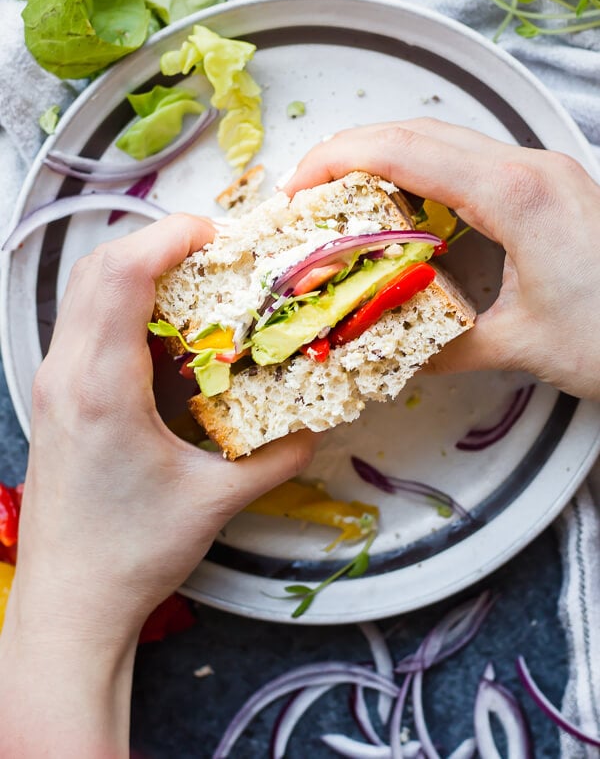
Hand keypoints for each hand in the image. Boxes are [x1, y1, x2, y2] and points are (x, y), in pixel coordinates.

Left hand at [0, 213, 314, 757]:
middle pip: (96, 266)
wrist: (71, 599)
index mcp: (102, 388)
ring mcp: (54, 383)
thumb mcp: (216, 501)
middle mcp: (67, 373)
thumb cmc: (132, 553)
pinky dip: (125, 306)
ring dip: (138, 272)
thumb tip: (317, 420)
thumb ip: (278, 455)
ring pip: (86, 290)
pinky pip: (85, 323)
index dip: (169, 238)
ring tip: (195, 287)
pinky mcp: (57, 397)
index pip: (122, 275)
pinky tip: (168, 337)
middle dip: (156, 244)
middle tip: (214, 256)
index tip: (216, 234)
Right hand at [285, 118, 599, 400]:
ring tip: (342, 199)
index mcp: (517, 195)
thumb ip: (443, 345)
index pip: (406, 150)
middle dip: (351, 153)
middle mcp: (529, 167)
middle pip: (419, 132)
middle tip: (306, 193)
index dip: (338, 160)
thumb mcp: (522, 347)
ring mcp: (543, 172)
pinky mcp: (549, 188)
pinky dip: (422, 175)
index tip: (294, 188)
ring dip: (386, 160)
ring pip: (444, 141)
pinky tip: (403, 208)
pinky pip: (469, 163)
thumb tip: (387, 353)